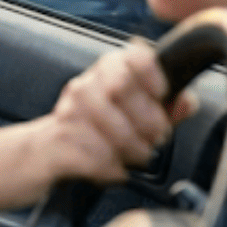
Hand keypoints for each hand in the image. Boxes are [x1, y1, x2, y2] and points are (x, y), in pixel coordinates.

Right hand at [41, 38, 195, 184]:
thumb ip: (162, 109)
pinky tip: (112, 169)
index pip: (134, 56)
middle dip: (148, 120)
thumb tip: (187, 100)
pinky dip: (112, 169)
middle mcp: (83, 88)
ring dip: (133, 149)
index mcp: (105, 74)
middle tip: (155, 139)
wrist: (40, 156)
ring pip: (113, 128)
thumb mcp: (129, 118)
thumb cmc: (90, 134)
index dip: (154, 74)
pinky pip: (97, 157)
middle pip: (122, 87)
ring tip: (133, 156)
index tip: (162, 94)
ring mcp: (68, 115)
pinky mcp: (58, 145)